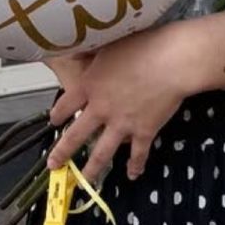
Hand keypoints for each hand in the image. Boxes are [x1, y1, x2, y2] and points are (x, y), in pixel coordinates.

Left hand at [46, 25, 201, 182]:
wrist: (170, 61)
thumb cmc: (141, 45)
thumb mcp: (109, 44)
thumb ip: (93, 56)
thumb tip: (79, 53)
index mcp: (90, 85)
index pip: (66, 104)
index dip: (57, 114)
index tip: (54, 121)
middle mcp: (101, 109)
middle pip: (76, 135)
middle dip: (63, 152)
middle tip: (53, 164)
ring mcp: (121, 124)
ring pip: (101, 153)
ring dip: (92, 169)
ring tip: (85, 180)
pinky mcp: (143, 132)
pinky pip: (137, 154)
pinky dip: (135, 165)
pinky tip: (133, 174)